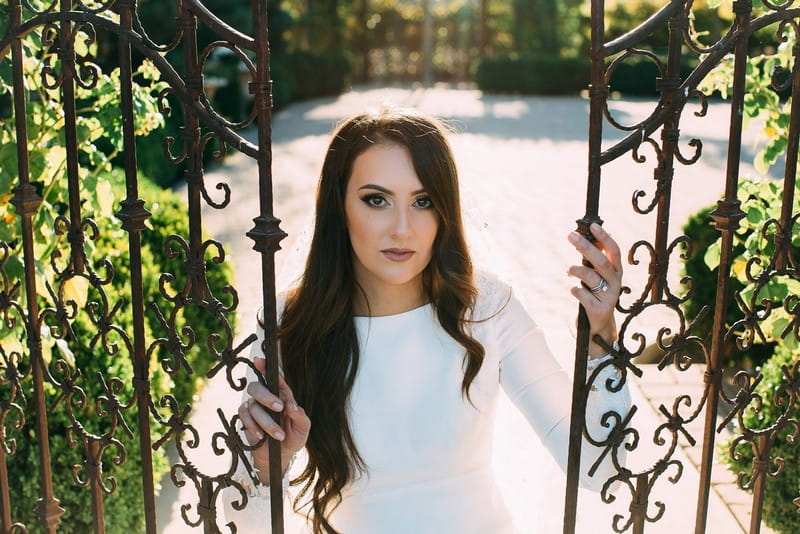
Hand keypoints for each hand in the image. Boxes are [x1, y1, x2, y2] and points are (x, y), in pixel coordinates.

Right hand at [238, 356, 310, 484]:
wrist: (281, 457)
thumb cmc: (294, 436)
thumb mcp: (303, 427)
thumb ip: (299, 415)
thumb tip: (291, 405)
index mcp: (281, 394)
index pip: (273, 377)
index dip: (264, 366)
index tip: (259, 360)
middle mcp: (265, 397)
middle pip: (257, 387)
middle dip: (267, 397)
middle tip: (279, 408)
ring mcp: (254, 408)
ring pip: (252, 406)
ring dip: (266, 421)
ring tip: (278, 435)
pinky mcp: (245, 420)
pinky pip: (244, 418)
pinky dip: (253, 427)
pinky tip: (261, 436)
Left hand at [567, 223, 622, 357]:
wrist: (599, 327)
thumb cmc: (596, 295)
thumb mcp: (597, 276)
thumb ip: (594, 261)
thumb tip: (586, 237)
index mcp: (617, 272)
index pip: (614, 251)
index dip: (604, 237)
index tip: (592, 225)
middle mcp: (616, 283)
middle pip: (601, 261)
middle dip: (585, 247)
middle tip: (571, 236)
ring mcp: (609, 297)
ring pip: (592, 277)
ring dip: (576, 270)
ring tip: (568, 270)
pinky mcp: (599, 310)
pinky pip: (583, 295)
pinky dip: (575, 290)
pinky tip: (573, 290)